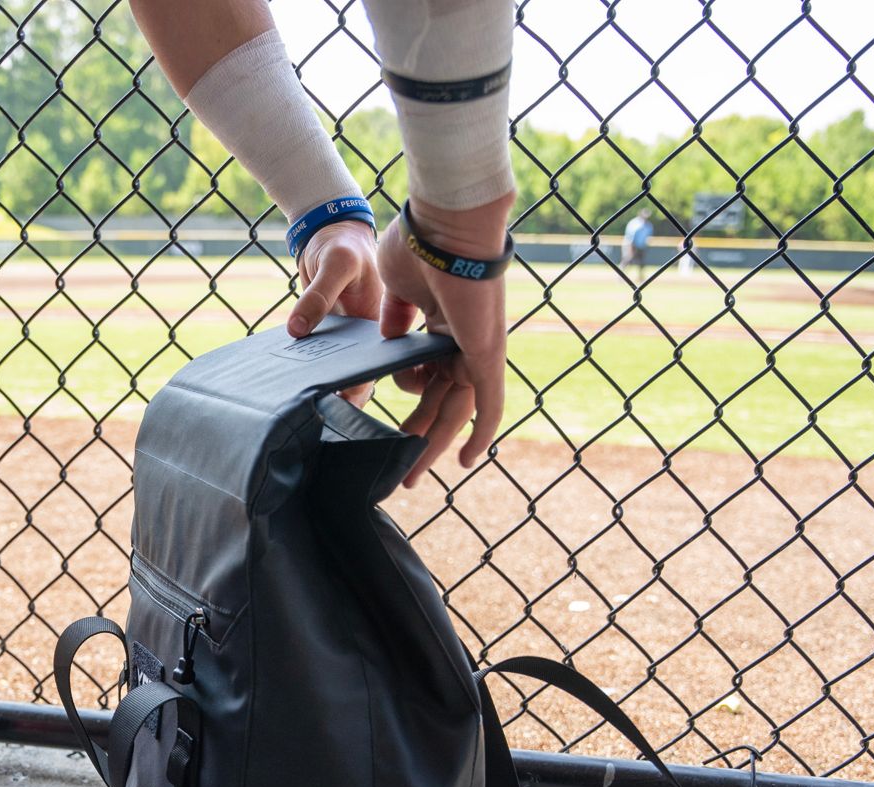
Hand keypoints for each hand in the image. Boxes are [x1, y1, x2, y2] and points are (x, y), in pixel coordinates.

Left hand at [289, 219, 381, 403]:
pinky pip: (317, 356)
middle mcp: (366, 335)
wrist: (327, 232)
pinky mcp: (326, 335)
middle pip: (359, 375)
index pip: (378, 363)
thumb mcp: (336, 263)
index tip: (342, 399)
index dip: (363, 383)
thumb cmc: (341, 243)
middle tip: (317, 411)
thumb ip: (319, 295)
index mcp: (381, 322)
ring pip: (337, 370)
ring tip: (299, 404)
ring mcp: (346, 337)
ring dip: (321, 384)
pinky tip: (288, 381)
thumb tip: (297, 331)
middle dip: (342, 395)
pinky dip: (305, 366)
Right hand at [377, 193, 512, 487]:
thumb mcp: (396, 286)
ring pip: (456, 410)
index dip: (406, 392)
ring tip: (409, 476)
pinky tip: (468, 461)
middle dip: (419, 436)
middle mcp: (462, 341)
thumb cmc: (420, 240)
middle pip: (440, 400)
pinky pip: (489, 403)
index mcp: (441, 324)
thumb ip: (393, 316)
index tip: (384, 406)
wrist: (447, 223)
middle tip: (401, 469)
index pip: (424, 372)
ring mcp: (476, 349)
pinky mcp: (486, 354)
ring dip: (432, 444)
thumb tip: (386, 340)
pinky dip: (482, 432)